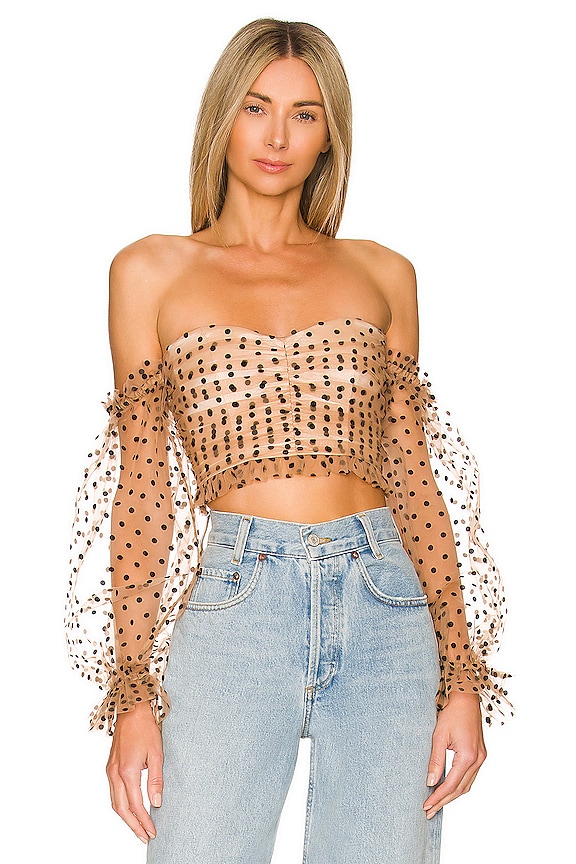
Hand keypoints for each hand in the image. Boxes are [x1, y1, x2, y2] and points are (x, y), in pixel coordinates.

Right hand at [106, 701, 163, 843]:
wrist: (131, 710)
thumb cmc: (145, 728)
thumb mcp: (157, 753)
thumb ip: (156, 780)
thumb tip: (156, 802)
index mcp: (127, 771)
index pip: (135, 805)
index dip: (143, 821)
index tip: (152, 832)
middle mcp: (115, 774)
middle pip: (121, 809)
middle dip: (133, 825)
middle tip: (145, 836)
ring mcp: (110, 770)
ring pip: (114, 802)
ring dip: (126, 817)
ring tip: (138, 827)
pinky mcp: (110, 767)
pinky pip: (113, 792)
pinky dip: (121, 805)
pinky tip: (130, 808)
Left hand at [423, 692, 485, 818]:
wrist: (466, 699)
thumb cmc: (452, 713)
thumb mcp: (439, 736)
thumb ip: (436, 760)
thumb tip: (430, 782)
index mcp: (468, 757)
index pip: (450, 785)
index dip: (437, 798)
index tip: (426, 806)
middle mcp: (478, 760)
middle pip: (460, 789)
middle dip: (444, 802)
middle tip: (429, 811)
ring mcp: (481, 758)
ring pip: (467, 785)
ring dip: (452, 796)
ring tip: (437, 803)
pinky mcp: (480, 754)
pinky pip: (470, 776)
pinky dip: (459, 785)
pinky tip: (449, 788)